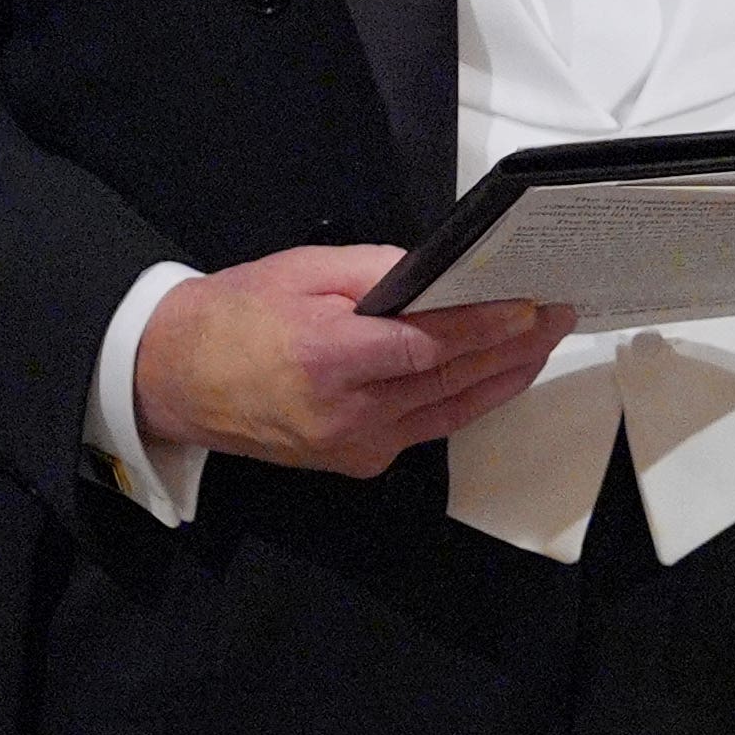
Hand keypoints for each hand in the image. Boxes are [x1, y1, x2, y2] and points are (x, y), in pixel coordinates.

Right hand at [136, 246, 571, 476]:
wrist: (175, 380)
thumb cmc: (234, 315)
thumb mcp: (302, 272)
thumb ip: (377, 272)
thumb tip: (442, 274)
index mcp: (328, 359)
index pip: (430, 345)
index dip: (489, 327)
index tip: (534, 306)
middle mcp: (347, 414)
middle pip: (451, 380)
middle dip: (513, 347)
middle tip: (559, 316)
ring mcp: (354, 447)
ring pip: (449, 411)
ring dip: (503, 378)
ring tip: (543, 344)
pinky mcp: (356, 462)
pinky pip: (426, 428)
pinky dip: (465, 400)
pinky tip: (495, 375)